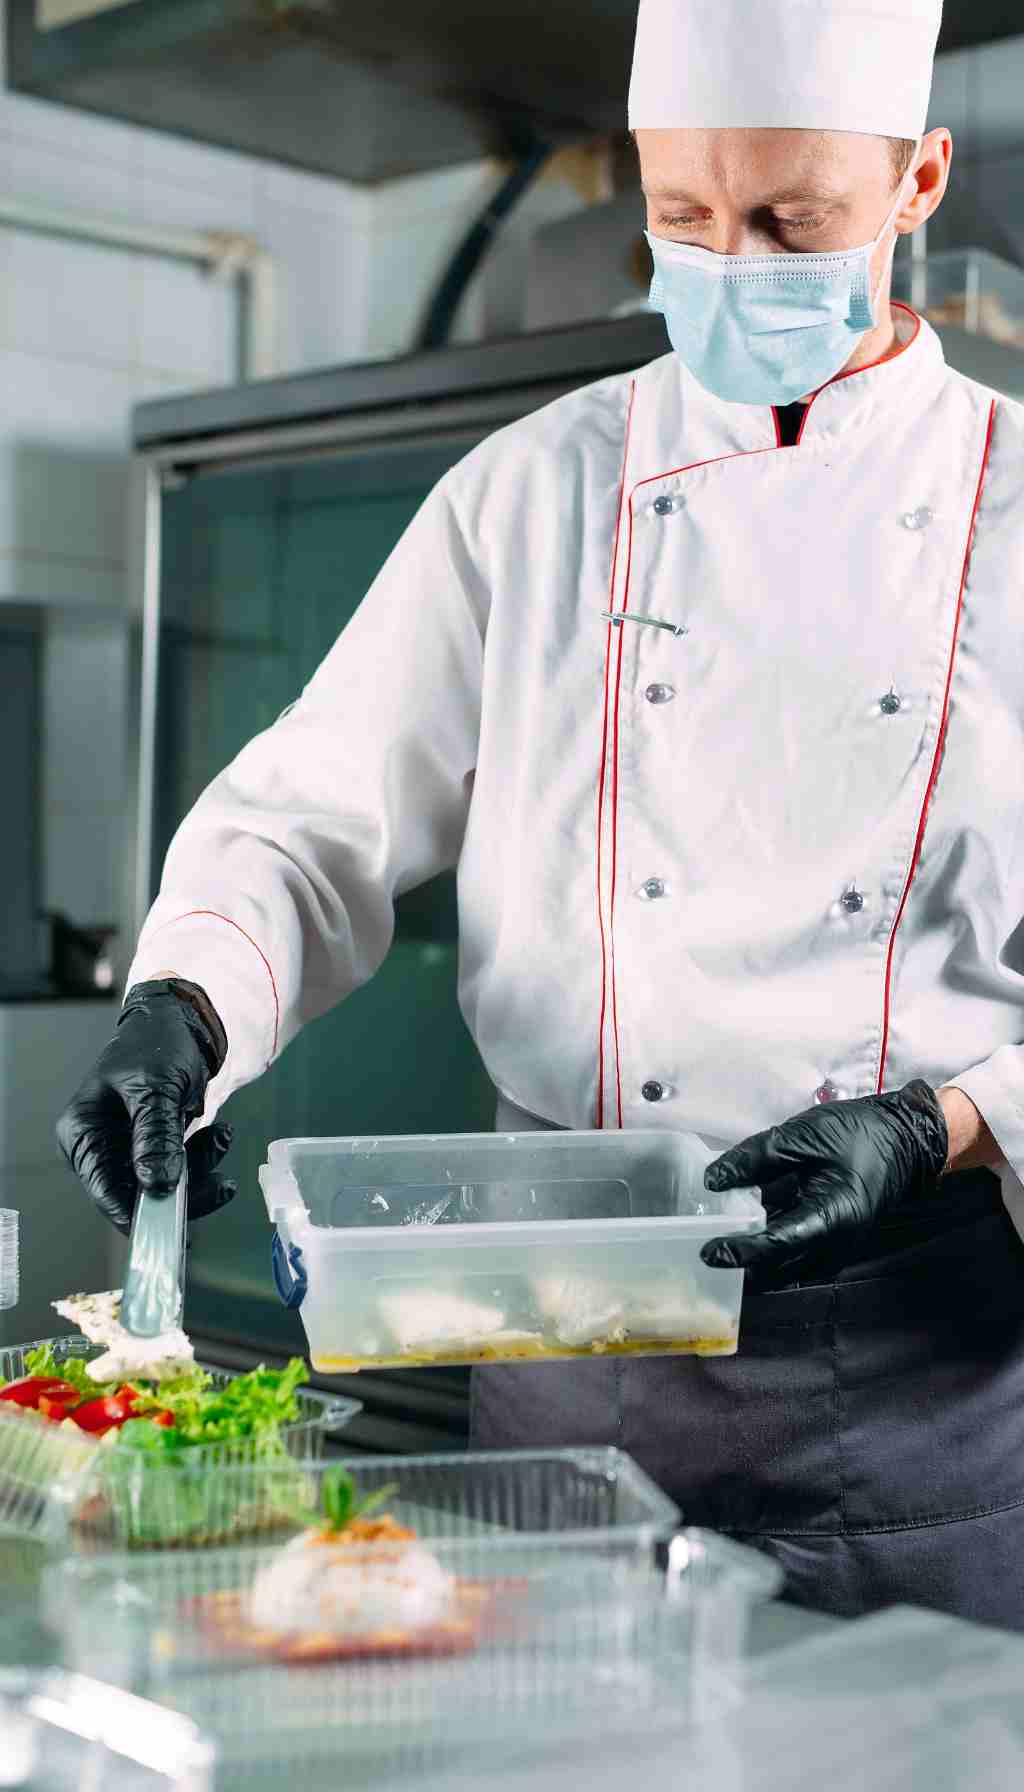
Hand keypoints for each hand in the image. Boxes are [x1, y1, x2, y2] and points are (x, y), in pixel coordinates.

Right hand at [55, 980, 235, 1234]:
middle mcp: (100, 1146)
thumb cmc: (157, 1041)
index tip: (178, 1222)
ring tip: (222, 1137)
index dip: (141, 1213)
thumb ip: (155, 1135)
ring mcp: (128, 1147)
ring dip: (200, 1169)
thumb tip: (157, 1184)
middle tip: (220, 1179)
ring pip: (164, 1184)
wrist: (184, 1017)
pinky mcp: (154, 1144)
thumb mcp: (155, 1086)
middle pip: (138, 1193)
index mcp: (84, 1132)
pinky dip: (203, 1158)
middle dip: (183, 1185)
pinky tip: (220, 1135)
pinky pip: (179, 1168)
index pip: (106, 1191)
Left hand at [698, 1079, 948, 1289]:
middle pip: (779, 1270)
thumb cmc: (860, 1133)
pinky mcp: (836, 1241)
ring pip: (787, 1268)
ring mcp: (839, 1247)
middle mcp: (838, 1243)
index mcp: (833, 1215)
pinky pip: (798, 1257)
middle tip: (708, 1248)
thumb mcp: (802, 1136)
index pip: (777, 1245)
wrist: (907, 1138)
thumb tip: (713, 1180)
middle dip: (743, 1266)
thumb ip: (755, 1158)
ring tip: (723, 1238)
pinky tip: (750, 1226)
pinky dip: (772, 1249)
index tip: (708, 1252)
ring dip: (756, 1260)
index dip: (739, 1251)